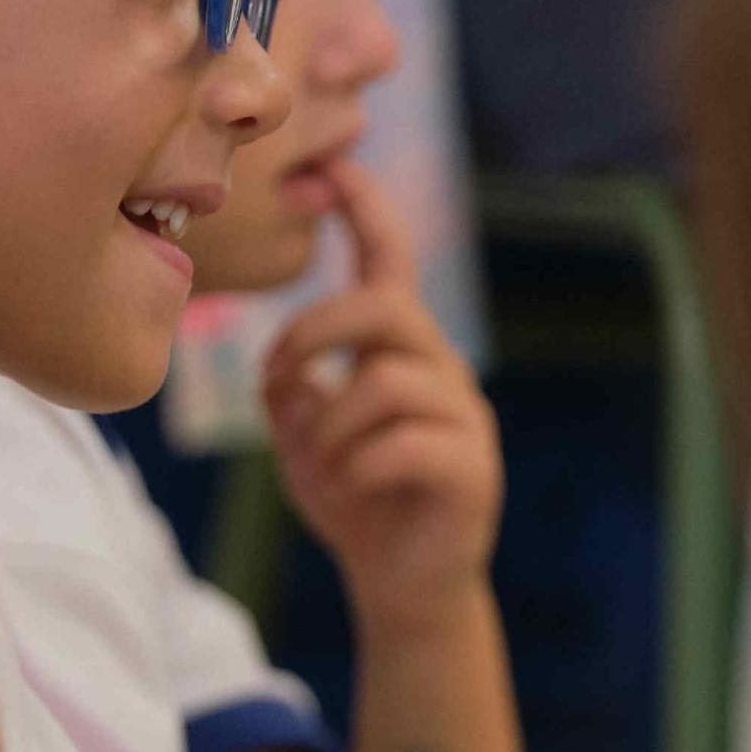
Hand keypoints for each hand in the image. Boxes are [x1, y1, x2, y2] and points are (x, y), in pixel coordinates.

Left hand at [262, 165, 501, 633]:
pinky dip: (359, 467)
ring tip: (324, 464)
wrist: (403, 584)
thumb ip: (292, 392)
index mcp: (399, 350)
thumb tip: (285, 368)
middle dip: (317, 330)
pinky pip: (404, 445)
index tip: (333, 167)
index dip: (365, 211)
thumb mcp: (304, 438)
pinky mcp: (472, 469)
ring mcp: (463, 418)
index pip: (389, 262)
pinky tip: (352, 490)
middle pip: (386, 308)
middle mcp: (439, 369)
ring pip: (385, 384)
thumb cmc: (354, 501)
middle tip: (278, 371)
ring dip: (332, 425)